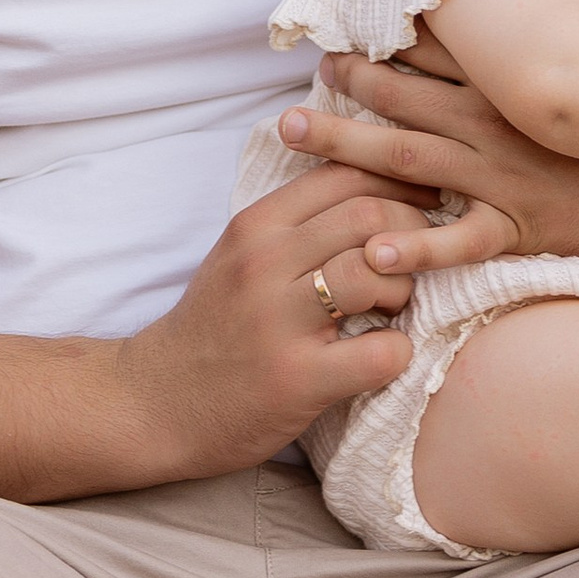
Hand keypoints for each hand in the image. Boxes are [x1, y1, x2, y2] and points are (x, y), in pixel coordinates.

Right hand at [126, 159, 426, 478]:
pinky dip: (398, 351)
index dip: (400, 184)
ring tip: (390, 308)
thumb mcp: (242, 255)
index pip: (345, 174)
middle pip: (370, 216)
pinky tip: (381, 356)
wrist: (155, 403)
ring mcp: (279, 322)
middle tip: (415, 263)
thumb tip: (378, 190)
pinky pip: (381, 352)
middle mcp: (264, 264)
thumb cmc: (214, 326)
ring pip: (377, 272)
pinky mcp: (297, 380)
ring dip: (404, 289)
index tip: (423, 205)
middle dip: (413, 235)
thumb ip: (298, 222)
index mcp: (256, 226)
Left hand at [279, 53, 578, 276]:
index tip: (354, 10)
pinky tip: (372, 249)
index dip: (395, 25)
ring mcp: (503, 177)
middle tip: (311, 67)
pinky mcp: (517, 227)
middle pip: (407, 95)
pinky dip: (416, 248)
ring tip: (293, 131)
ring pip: (409, 158)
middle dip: (352, 80)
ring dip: (346, 145)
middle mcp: (498, 121)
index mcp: (520, 71)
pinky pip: (458, 241)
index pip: (444, 41)